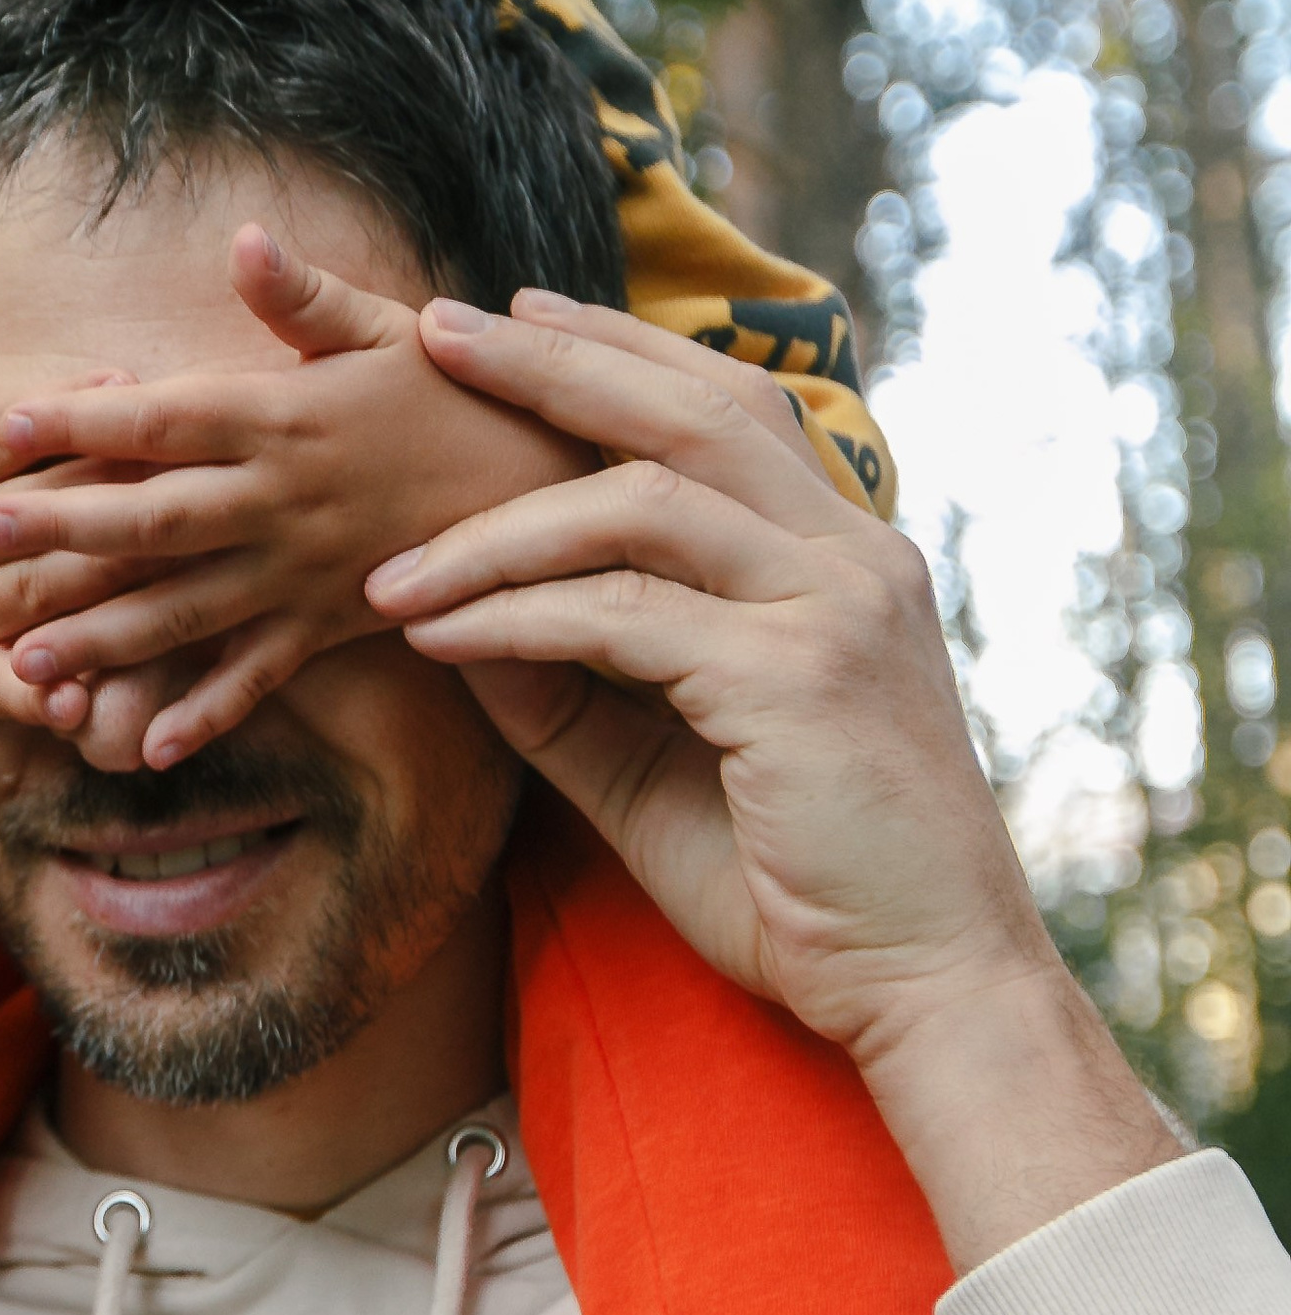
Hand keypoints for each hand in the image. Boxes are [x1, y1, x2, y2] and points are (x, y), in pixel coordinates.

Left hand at [0, 229, 589, 765]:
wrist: (557, 487)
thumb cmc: (460, 396)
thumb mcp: (389, 330)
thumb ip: (303, 298)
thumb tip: (243, 237)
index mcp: (285, 417)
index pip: (166, 417)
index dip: (83, 420)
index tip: (5, 422)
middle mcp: (284, 501)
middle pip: (157, 518)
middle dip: (65, 529)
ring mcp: (304, 573)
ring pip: (187, 611)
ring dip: (103, 636)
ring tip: (23, 659)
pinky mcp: (331, 627)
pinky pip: (259, 678)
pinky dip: (204, 715)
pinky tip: (143, 747)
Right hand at [0, 296, 162, 719]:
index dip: (59, 412)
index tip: (128, 384)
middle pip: (42, 510)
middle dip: (118, 489)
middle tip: (199, 468)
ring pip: (41, 590)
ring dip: (109, 580)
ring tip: (184, 565)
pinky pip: (1, 687)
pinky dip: (41, 694)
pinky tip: (86, 698)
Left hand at [364, 293, 1175, 1265]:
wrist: (925, 991)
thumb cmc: (799, 887)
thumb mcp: (656, 765)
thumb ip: (569, 685)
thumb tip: (452, 619)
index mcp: (842, 558)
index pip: (725, 408)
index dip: (617, 351)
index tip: (510, 323)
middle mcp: (853, 557)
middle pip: (690, 406)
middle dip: (552, 359)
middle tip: (436, 329)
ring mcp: (835, 609)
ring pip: (641, 500)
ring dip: (496, 525)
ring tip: (388, 568)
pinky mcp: (797, 681)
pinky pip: (625, 615)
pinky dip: (516, 615)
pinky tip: (437, 636)